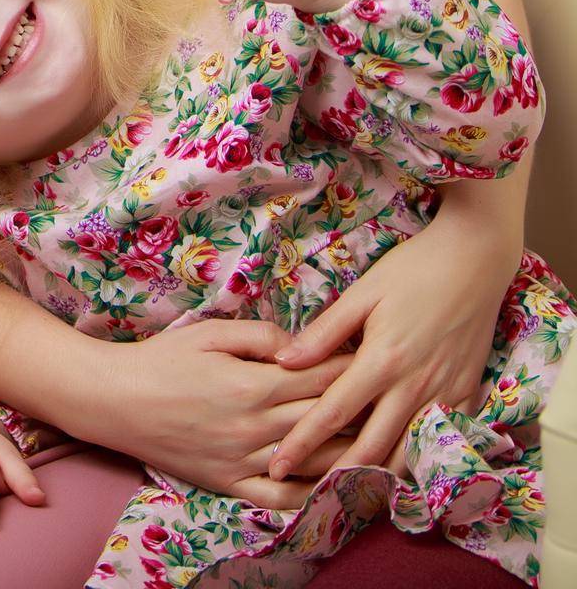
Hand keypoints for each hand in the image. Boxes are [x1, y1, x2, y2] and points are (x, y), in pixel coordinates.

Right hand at [76, 319, 357, 508]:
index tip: (375, 356)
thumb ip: (261, 336)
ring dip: (349, 450)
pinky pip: (282, 497)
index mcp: (253, 384)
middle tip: (389, 394)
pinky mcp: (230, 484)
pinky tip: (335, 484)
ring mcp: (244, 460)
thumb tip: (301, 346)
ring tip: (379, 440)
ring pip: (313, 462)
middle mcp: (256, 427)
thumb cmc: (161, 359)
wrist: (115, 401)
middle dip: (360, 405)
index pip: (320, 377)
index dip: (352, 367)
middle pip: (325, 418)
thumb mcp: (209, 332)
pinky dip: (314, 494)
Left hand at [266, 212, 509, 478]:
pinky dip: (408, 459)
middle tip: (302, 489)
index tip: (276, 463)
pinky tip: (387, 465)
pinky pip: (432, 442)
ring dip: (372, 475)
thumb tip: (284, 361)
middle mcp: (413, 387)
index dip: (302, 443)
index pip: (333, 414)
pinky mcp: (464, 398)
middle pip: (369, 449)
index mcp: (381, 360)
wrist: (475, 261)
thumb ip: (325, 331)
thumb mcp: (363, 292)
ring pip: (404, 454)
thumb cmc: (413, 270)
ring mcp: (443, 397)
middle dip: (333, 475)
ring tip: (339, 488)